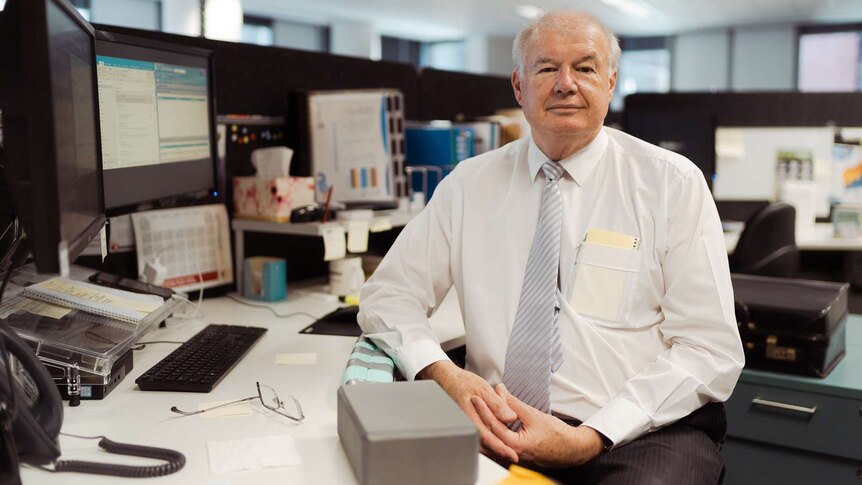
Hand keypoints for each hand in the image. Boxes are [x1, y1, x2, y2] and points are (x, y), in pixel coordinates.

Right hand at [418, 361, 518, 461]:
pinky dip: (486, 443)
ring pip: (478, 443)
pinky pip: (475, 438)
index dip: (500, 447)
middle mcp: (464, 423)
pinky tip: (495, 445)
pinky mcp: (464, 426)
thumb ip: (497, 404)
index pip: (486, 436)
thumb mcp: (483, 388)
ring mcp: (463, 426)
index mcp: (469, 414)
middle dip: (498, 453)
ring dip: (492, 450)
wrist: (447, 380)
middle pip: (482, 444)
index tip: (512, 455)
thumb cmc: (464, 382)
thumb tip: (511, 418)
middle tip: (513, 458)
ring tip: (507, 454)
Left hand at [471, 383, 603, 466]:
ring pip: (493, 441)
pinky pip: (499, 445)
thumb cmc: (556, 434)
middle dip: (480, 416)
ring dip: (485, 426)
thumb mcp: (533, 415)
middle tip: (473, 401)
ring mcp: (513, 458)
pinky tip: (487, 425)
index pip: (493, 425)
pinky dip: (493, 433)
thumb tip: (500, 390)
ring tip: (476, 411)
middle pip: (489, 434)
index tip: (476, 397)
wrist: (572, 449)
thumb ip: (513, 403)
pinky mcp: (516, 457)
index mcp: (516, 445)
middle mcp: (512, 454)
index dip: (484, 409)